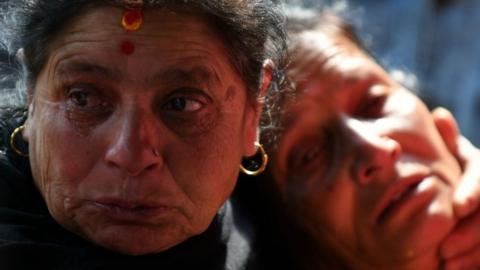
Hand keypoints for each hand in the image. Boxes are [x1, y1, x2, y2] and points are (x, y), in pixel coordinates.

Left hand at [432, 107, 479, 269]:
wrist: (470, 208)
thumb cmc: (464, 178)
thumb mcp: (458, 158)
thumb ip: (450, 143)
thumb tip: (439, 115)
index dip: (475, 189)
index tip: (457, 206)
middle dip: (471, 232)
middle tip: (443, 250)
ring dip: (474, 254)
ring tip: (446, 265)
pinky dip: (477, 264)